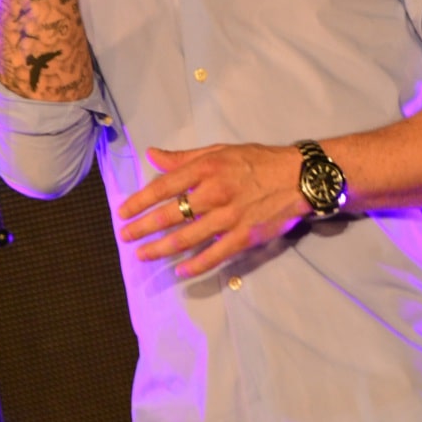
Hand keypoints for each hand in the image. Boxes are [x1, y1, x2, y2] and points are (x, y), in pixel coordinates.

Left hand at [118, 143, 305, 277]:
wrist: (298, 177)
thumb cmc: (256, 162)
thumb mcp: (219, 151)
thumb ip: (184, 158)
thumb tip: (152, 155)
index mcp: (206, 169)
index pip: (163, 187)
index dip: (139, 201)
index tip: (123, 212)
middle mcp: (214, 193)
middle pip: (170, 215)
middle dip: (143, 228)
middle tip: (126, 237)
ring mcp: (229, 217)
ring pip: (187, 237)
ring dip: (161, 248)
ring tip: (143, 255)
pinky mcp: (244, 237)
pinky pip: (214, 255)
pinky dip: (195, 265)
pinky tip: (179, 270)